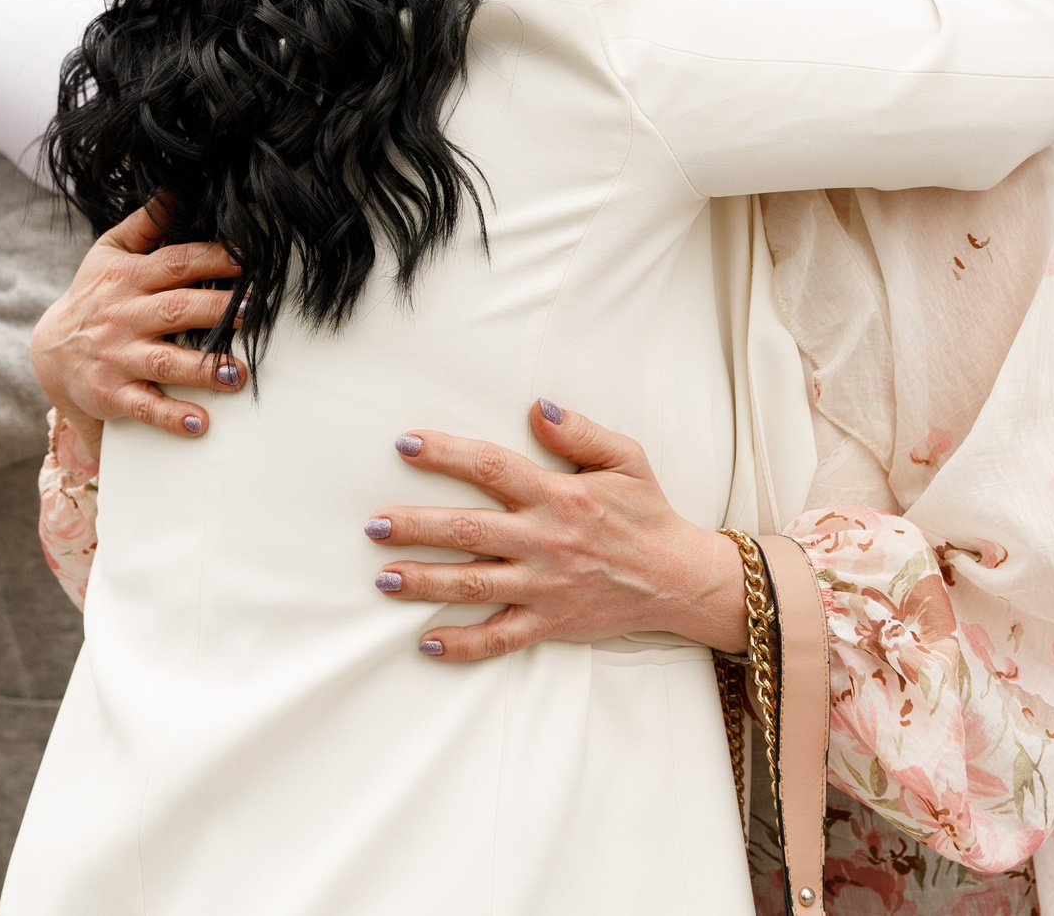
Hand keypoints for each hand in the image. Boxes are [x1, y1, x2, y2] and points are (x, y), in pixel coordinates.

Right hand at [30, 200, 249, 440]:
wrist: (51, 353)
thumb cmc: (93, 296)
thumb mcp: (108, 253)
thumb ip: (145, 223)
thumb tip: (175, 189)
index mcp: (128, 278)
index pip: (174, 264)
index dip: (211, 259)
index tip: (247, 259)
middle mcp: (124, 317)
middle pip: (175, 310)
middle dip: (216, 310)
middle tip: (253, 311)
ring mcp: (118, 357)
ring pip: (164, 361)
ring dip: (203, 368)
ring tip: (237, 372)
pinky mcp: (113, 394)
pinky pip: (145, 406)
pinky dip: (171, 416)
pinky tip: (199, 423)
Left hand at [368, 401, 745, 662]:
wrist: (680, 579)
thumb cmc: (646, 514)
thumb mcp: (626, 459)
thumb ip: (580, 431)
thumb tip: (537, 407)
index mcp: (558, 495)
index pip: (491, 467)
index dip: (446, 454)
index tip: (406, 445)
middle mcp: (544, 541)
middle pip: (469, 531)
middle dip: (416, 527)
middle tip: (373, 524)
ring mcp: (545, 587)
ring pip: (474, 585)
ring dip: (425, 583)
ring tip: (382, 579)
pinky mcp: (550, 623)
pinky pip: (500, 638)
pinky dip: (464, 645)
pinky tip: (427, 643)